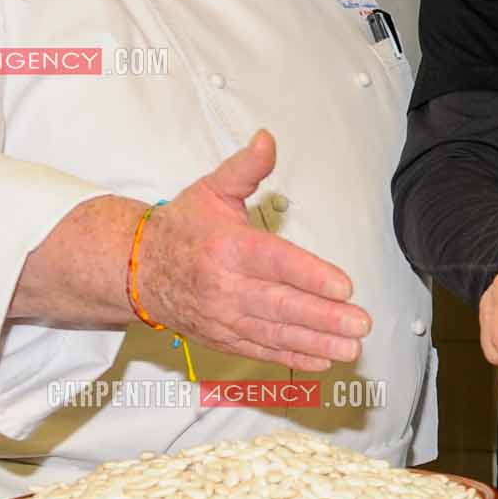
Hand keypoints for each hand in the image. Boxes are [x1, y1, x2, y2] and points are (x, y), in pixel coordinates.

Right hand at [134, 130, 369, 370]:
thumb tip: (267, 139)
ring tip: (351, 346)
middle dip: (325, 317)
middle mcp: (226, 286)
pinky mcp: (222, 337)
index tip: (344, 286)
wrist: (137, 269)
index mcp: (230, 248)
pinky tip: (322, 359)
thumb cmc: (182, 228)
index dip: (312, 276)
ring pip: (275, 333)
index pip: (277, 263)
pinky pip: (260, 350)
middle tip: (360, 323)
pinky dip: (292, 357)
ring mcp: (224, 317)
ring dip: (317, 342)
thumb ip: (246, 167)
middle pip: (281, 304)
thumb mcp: (212, 189)